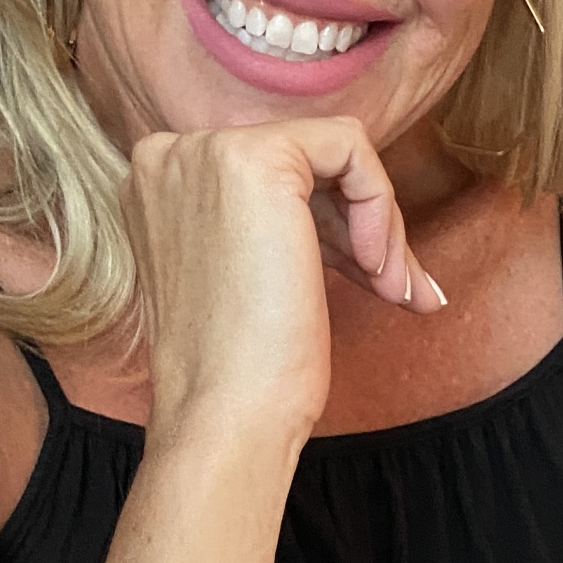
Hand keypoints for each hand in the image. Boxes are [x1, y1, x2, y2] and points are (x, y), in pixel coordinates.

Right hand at [124, 119, 442, 446]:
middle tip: (400, 290)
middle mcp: (170, 155)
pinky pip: (352, 148)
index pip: (276, 176)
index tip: (370, 281)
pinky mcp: (254, 160)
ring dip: (381, 226)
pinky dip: (380, 207)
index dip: (333, 227)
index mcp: (162, 184)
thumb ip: (283, 224)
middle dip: (364, 227)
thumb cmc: (242, 369)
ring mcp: (205, 152)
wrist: (225, 415)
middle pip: (307, 161)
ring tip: (396, 291)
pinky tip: (375, 269)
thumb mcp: (252, 273)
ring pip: (336, 154)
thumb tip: (366, 209)